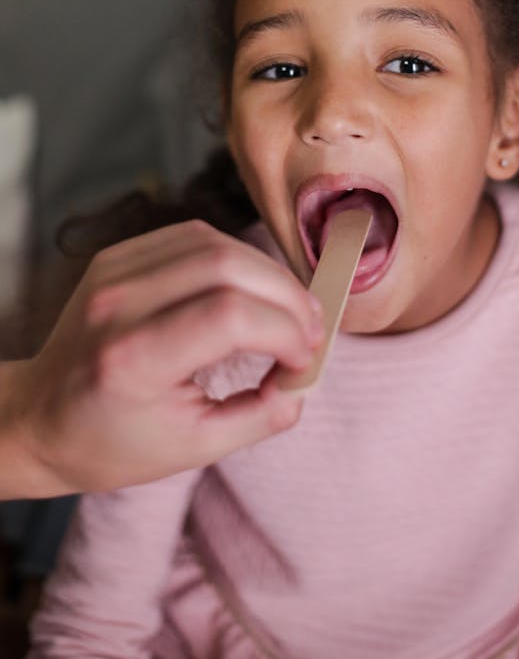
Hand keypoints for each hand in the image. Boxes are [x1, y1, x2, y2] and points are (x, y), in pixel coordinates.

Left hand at [0, 220, 322, 497]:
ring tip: (290, 309)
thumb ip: (260, 416)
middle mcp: (117, 304)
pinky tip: (254, 289)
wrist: (38, 419)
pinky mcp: (117, 256)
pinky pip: (195, 237)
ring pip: (216, 242)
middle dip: (287, 296)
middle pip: (229, 266)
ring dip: (267, 273)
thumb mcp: (191, 450)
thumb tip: (306, 381)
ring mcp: (113, 272)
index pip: (229, 316)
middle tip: (311, 330)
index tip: (303, 360)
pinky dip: (237, 258)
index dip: (285, 330)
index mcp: (130, 359)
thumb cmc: (111, 443)